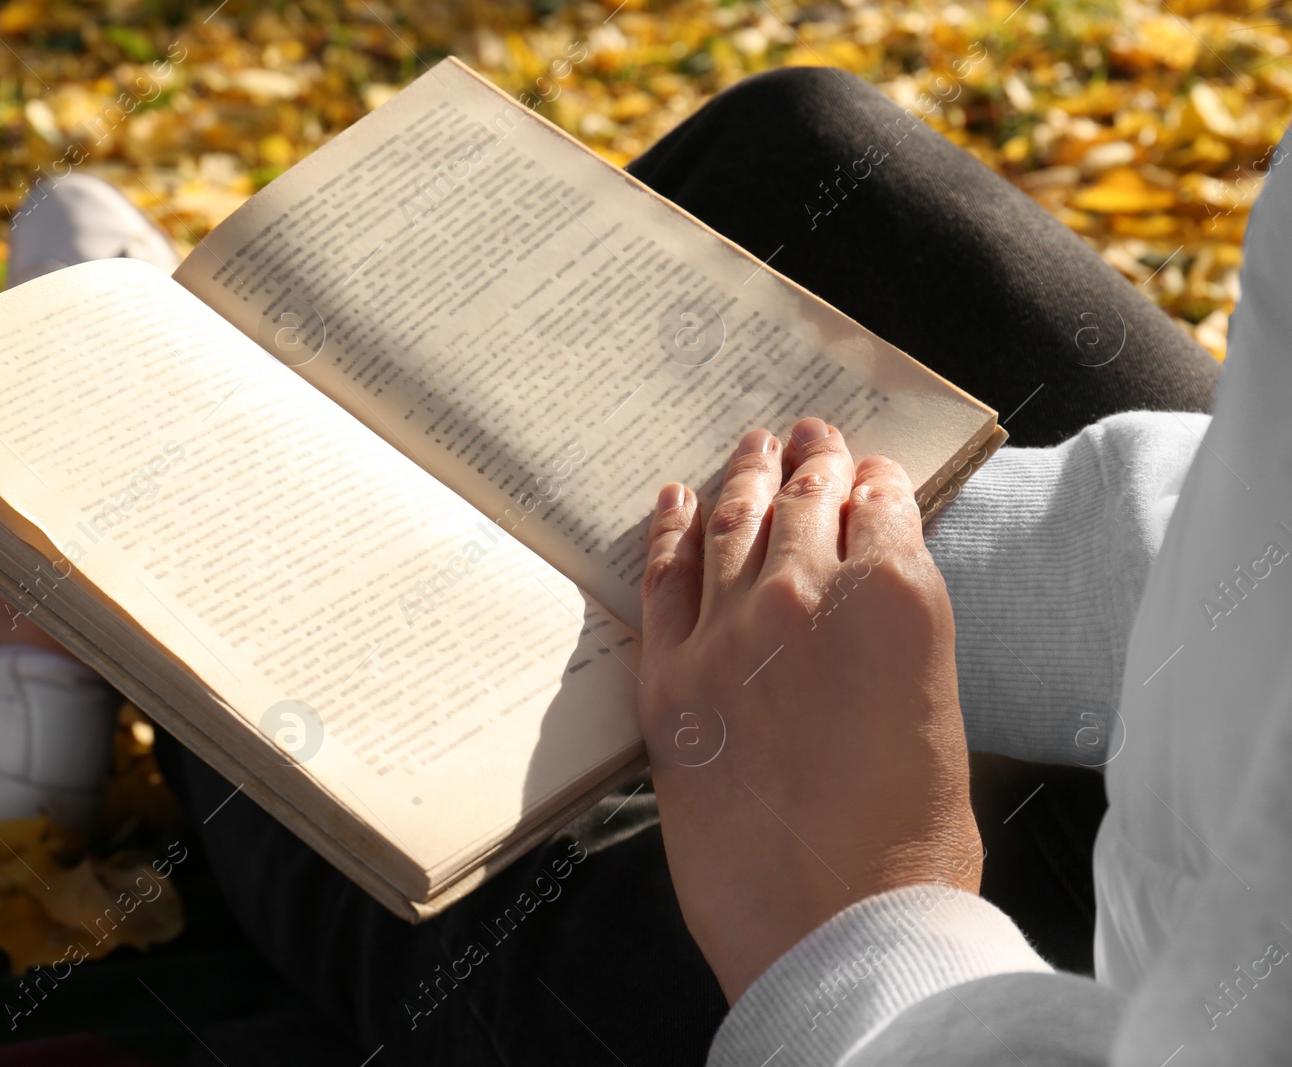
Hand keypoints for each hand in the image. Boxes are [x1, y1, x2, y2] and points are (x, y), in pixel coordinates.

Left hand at [637, 417, 981, 1003]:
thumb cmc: (910, 843)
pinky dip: (667, 530)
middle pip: (804, 500)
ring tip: (750, 446)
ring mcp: (730, 632)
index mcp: (899, 600)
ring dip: (742, 476)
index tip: (865, 468)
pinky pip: (662, 579)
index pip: (882, 505)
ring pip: (731, 522)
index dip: (873, 482)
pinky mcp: (669, 678)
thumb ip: (898, 637)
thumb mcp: (937, 712)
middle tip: (808, 435)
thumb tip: (871, 602)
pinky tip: (674, 499)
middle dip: (810, 460)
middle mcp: (810, 595)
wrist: (838, 926)